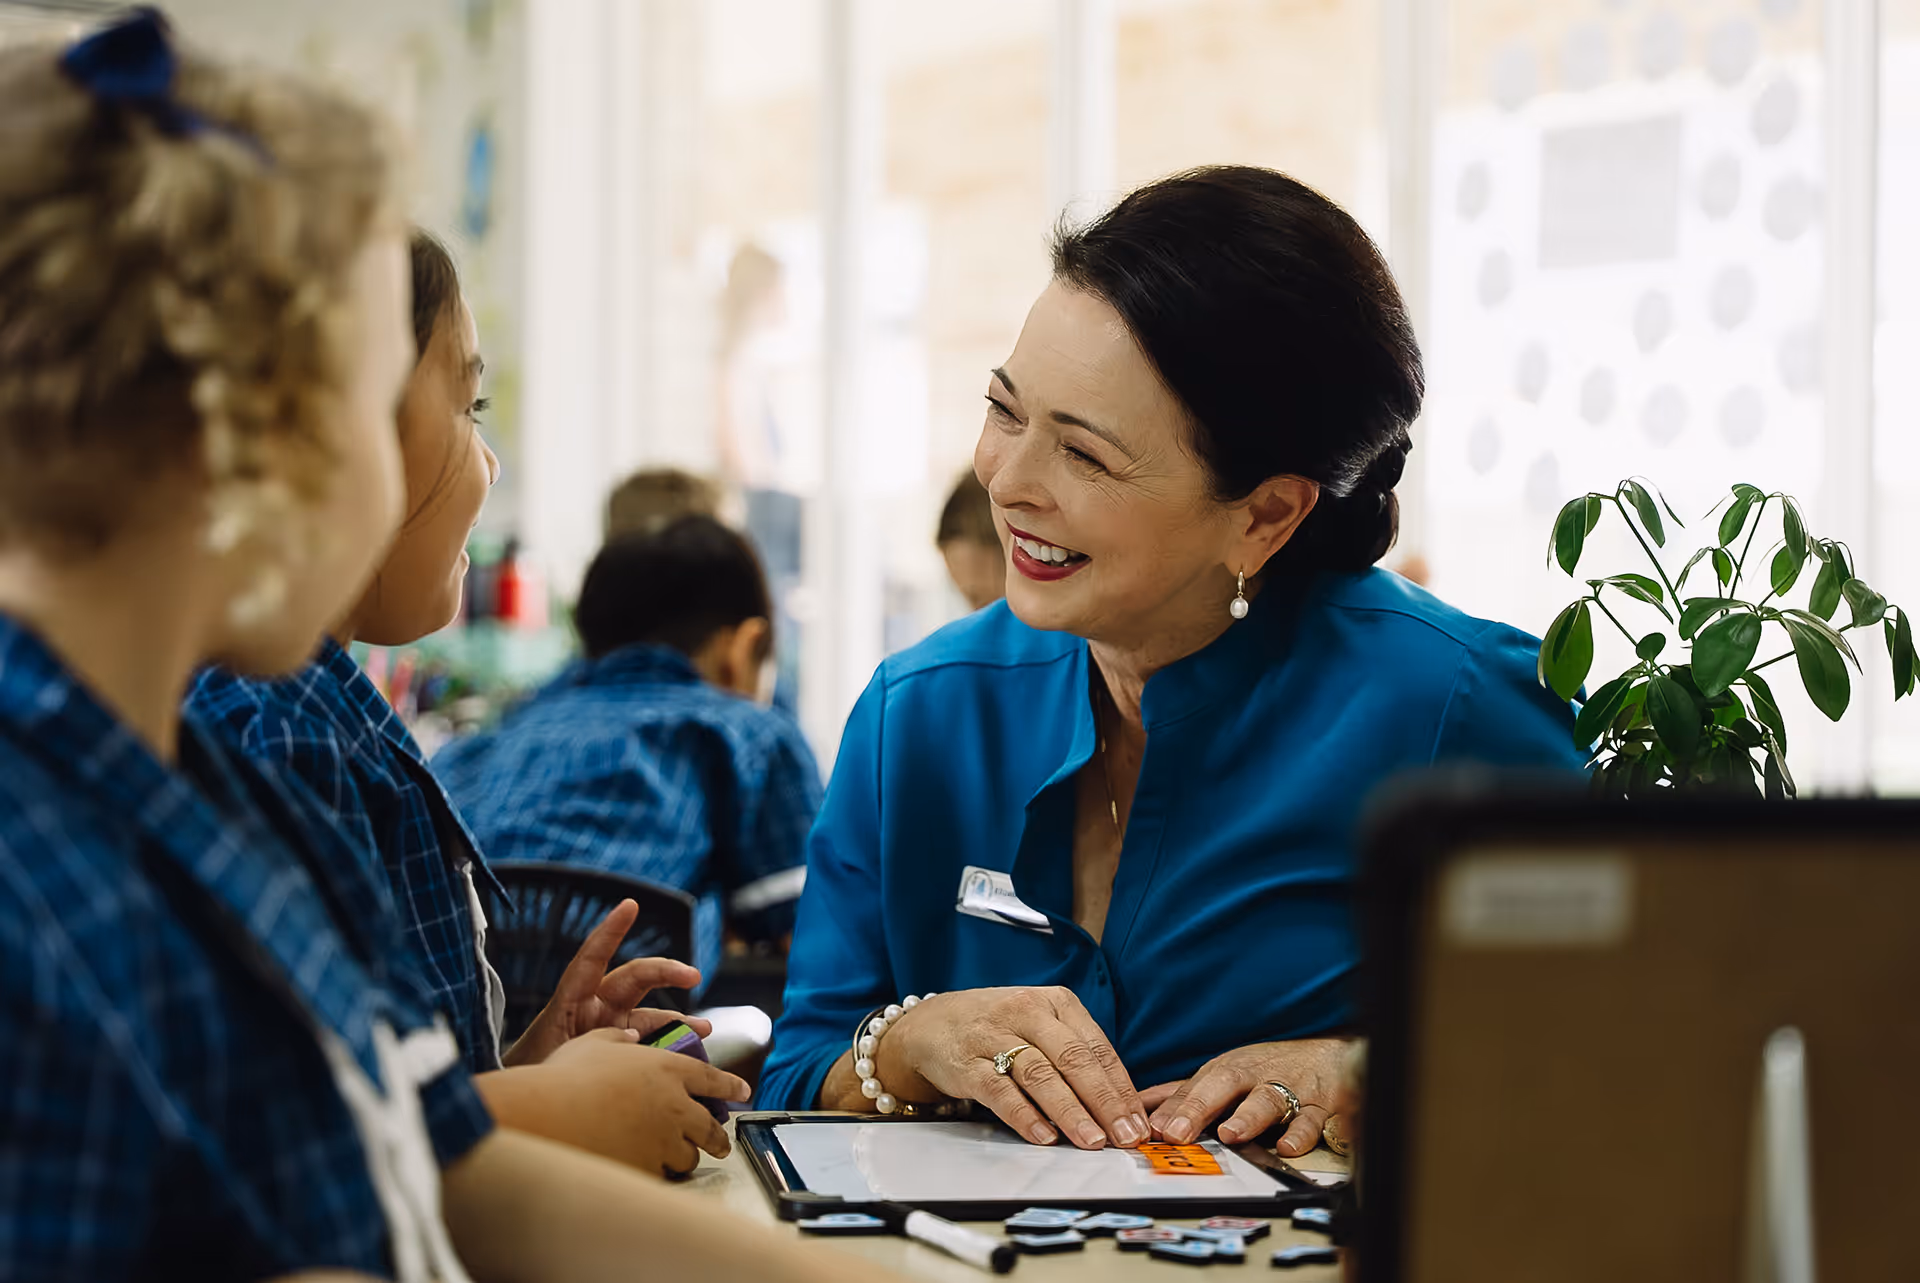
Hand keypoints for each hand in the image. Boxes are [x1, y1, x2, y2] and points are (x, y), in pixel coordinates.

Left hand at [502, 899, 706, 1066]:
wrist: (526, 1108)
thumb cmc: (531, 1077)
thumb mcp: (552, 1060)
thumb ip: (590, 1049)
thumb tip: (631, 1043)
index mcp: (570, 1003)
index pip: (591, 958)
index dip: (610, 931)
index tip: (630, 905)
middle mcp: (594, 1008)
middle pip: (634, 978)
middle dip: (666, 971)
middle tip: (693, 976)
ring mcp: (609, 1027)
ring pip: (650, 1013)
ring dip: (678, 1019)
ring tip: (703, 1029)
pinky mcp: (620, 1047)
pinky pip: (651, 1040)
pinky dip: (671, 1045)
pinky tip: (689, 1054)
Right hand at [534, 1028, 750, 1176]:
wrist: (550, 1117)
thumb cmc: (566, 1078)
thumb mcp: (594, 1044)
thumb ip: (617, 1039)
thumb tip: (628, 1038)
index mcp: (668, 1068)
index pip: (712, 1078)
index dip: (730, 1085)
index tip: (742, 1091)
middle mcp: (674, 1104)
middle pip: (710, 1125)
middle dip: (718, 1136)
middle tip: (720, 1143)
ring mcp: (664, 1139)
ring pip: (689, 1154)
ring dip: (686, 1155)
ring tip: (676, 1158)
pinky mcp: (648, 1167)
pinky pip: (662, 1175)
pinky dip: (658, 1173)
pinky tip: (645, 1170)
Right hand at [877, 986, 1146, 1150]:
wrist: (932, 1023)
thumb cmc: (999, 1028)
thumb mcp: (1042, 1024)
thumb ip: (1076, 1055)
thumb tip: (1120, 1106)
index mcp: (1056, 1002)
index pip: (1098, 1048)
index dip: (1122, 1088)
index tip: (1138, 1122)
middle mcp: (1028, 1012)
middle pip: (1074, 1060)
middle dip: (1104, 1102)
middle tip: (1124, 1135)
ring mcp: (994, 1035)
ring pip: (1040, 1075)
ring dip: (1070, 1111)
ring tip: (1091, 1140)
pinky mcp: (966, 1062)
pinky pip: (999, 1089)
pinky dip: (1023, 1114)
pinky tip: (1042, 1136)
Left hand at [1141, 1038, 1346, 1155]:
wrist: (1330, 1058)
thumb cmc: (1268, 1069)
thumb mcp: (1224, 1076)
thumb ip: (1183, 1095)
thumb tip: (1137, 1105)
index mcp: (1228, 1072)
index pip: (1194, 1088)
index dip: (1172, 1109)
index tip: (1150, 1130)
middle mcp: (1254, 1078)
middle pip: (1224, 1085)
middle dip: (1198, 1108)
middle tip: (1176, 1133)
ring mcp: (1287, 1091)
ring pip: (1268, 1099)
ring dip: (1248, 1116)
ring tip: (1230, 1133)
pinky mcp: (1319, 1107)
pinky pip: (1311, 1120)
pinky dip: (1302, 1132)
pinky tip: (1288, 1146)